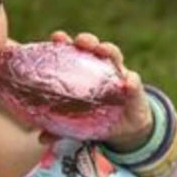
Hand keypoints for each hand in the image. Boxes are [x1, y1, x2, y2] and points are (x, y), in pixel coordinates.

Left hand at [39, 30, 152, 151]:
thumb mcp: (77, 126)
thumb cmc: (96, 118)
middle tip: (81, 41)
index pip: (70, 52)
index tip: (57, 38)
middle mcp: (99, 66)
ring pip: (113, 55)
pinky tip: (129, 83)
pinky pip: (134, 82)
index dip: (63, 43)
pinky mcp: (134, 86)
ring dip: (108, 49)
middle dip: (86, 40)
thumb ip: (60, 130)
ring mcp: (118, 73)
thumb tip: (42, 139)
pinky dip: (131, 81)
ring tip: (103, 50)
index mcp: (81, 71)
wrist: (125, 128)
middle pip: (92, 46)